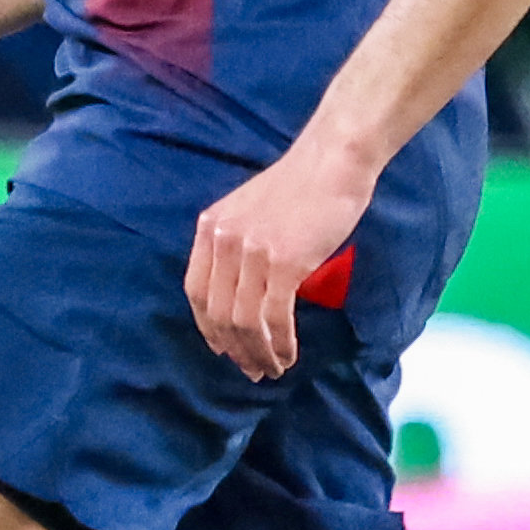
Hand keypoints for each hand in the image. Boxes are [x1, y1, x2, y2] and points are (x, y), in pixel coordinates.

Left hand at [186, 142, 374, 380]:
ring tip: (272, 369)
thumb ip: (236, 242)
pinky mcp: (284, 262)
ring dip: (258, 353)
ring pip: (244, 322)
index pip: (195, 291)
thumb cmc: (301, 185)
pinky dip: (280, 343)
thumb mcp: (249, 209)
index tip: (222, 348)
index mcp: (211, 227)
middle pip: (218, 313)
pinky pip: (275, 317)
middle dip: (234, 349)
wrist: (334, 161)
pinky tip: (289, 355)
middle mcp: (223, 241)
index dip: (207, 326)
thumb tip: (240, 290)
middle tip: (252, 369)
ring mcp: (251, 252)